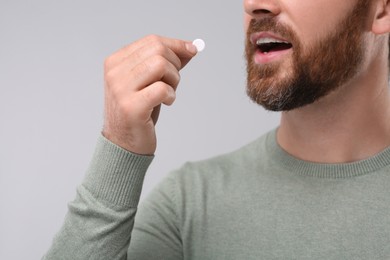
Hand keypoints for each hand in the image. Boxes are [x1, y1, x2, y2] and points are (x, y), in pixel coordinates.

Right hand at [102, 35, 197, 154]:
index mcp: (116, 62)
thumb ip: (166, 63)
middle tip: (173, 82)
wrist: (123, 143)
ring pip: (160, 65)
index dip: (176, 45)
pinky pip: (162, 89)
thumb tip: (190, 48)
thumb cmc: (139, 111)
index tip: (192, 50)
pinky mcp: (131, 107)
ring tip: (169, 93)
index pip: (151, 41)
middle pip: (157, 50)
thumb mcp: (150, 82)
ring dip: (173, 79)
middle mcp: (115, 73)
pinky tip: (166, 103)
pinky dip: (171, 95)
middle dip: (175, 64)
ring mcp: (120, 90)